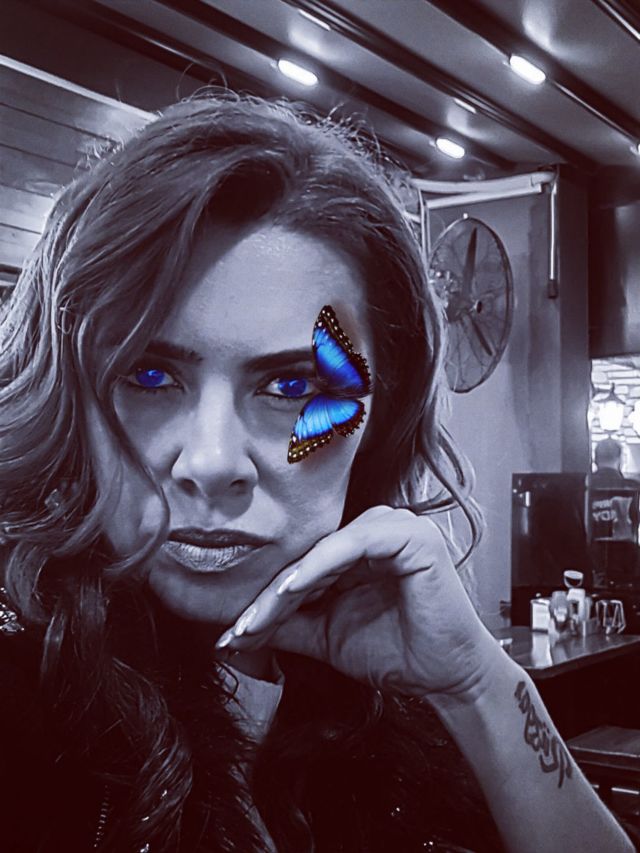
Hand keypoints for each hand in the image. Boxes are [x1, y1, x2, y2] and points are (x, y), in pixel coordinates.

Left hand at [216, 506, 501, 697]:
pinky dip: (318, 567)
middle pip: (308, 557)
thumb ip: (285, 624)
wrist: (447, 679)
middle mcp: (376, 527)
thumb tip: (231, 633)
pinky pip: (351, 545)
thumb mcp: (325, 635)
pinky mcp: (410, 534)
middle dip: (269, 597)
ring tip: (255, 618)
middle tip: (236, 629)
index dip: (265, 598)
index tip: (232, 632)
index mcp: (358, 546)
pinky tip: (291, 590)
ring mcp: (395, 526)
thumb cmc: (395, 653)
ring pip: (323, 551)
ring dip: (286, 586)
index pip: (301, 565)